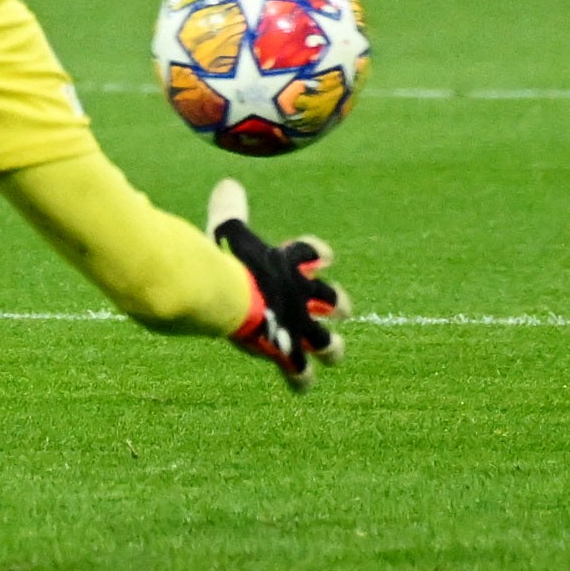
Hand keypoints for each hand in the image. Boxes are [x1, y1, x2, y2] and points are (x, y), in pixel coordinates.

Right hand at [207, 179, 347, 391]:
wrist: (232, 297)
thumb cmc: (231, 262)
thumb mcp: (230, 231)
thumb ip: (230, 209)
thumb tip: (229, 183)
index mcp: (291, 267)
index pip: (314, 255)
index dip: (318, 255)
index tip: (325, 257)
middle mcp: (302, 298)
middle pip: (332, 301)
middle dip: (337, 306)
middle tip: (341, 309)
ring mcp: (297, 327)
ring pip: (326, 343)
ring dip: (331, 348)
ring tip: (333, 352)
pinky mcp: (286, 351)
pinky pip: (298, 372)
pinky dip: (300, 380)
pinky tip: (302, 387)